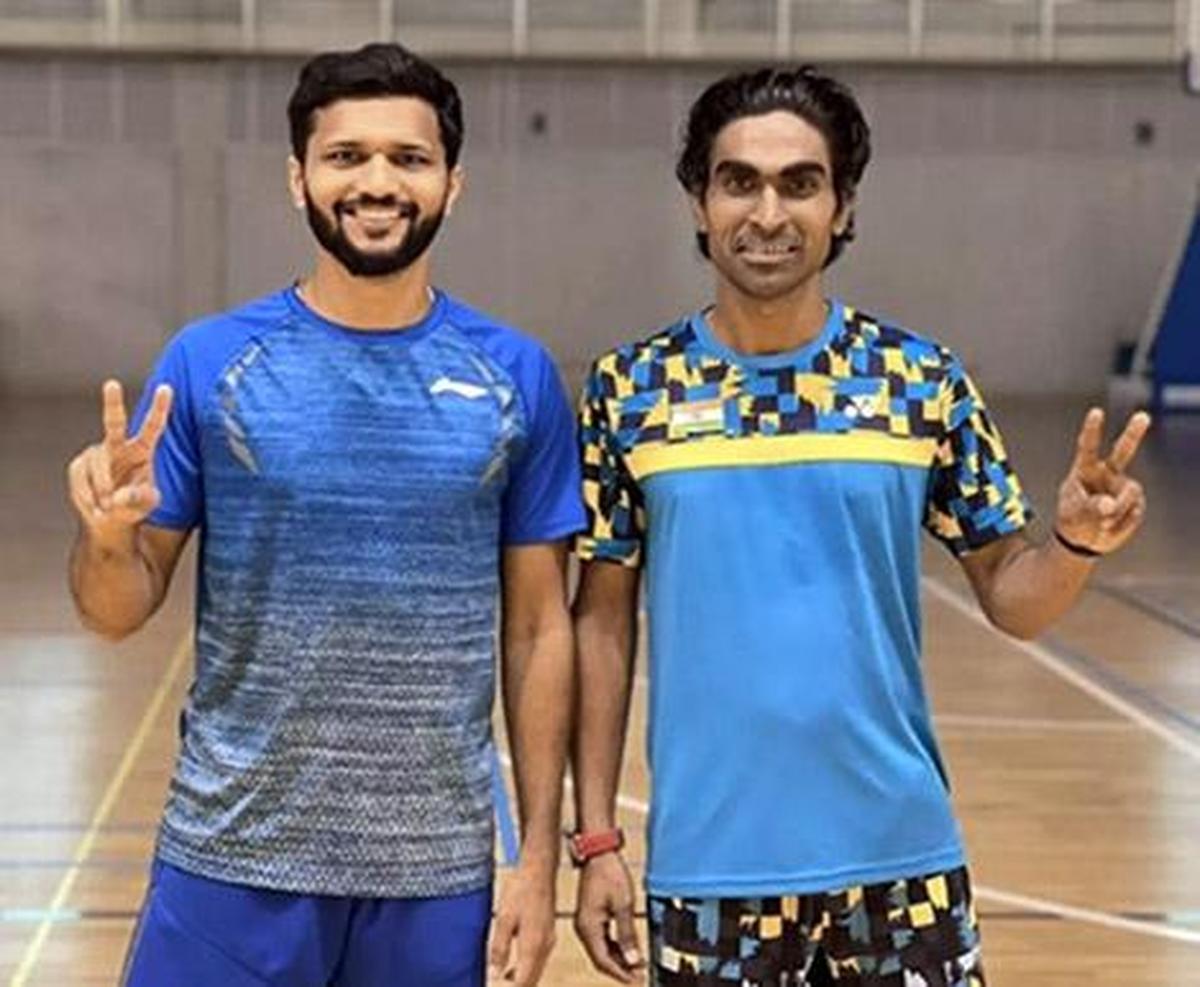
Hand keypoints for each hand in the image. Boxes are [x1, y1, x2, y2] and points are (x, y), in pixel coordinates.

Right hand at [66, 379, 172, 543]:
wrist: (109, 518)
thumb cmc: (134, 505)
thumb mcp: (146, 503)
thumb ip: (139, 498)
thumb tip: (120, 496)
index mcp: (142, 450)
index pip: (153, 427)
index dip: (160, 408)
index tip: (167, 387)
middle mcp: (119, 446)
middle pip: (114, 422)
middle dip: (113, 403)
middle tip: (112, 384)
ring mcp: (97, 454)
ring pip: (97, 467)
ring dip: (103, 491)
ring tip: (108, 507)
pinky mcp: (79, 465)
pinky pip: (82, 480)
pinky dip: (89, 497)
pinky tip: (95, 505)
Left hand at [488, 862, 556, 986]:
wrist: (539, 870)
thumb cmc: (521, 889)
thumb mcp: (504, 918)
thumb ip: (499, 948)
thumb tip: (494, 974)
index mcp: (533, 946)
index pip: (522, 983)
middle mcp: (544, 947)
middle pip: (531, 981)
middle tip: (495, 984)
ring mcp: (548, 940)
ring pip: (535, 972)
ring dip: (520, 981)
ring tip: (501, 981)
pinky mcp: (548, 934)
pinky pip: (538, 961)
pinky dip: (526, 970)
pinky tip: (513, 966)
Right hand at [574, 853, 643, 982]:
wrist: (599, 853)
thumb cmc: (609, 873)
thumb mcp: (624, 905)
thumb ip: (628, 934)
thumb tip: (632, 959)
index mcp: (588, 927)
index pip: (603, 961)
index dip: (621, 973)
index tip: (636, 980)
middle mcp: (583, 928)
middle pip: (601, 958)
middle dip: (620, 969)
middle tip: (639, 975)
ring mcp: (585, 922)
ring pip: (601, 950)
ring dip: (618, 959)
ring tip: (636, 964)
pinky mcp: (590, 917)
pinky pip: (601, 939)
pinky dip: (614, 947)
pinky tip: (628, 949)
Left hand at [1055, 407, 1149, 555]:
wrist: (1084, 541)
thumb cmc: (1073, 521)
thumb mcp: (1073, 515)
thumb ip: (1089, 509)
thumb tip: (1109, 505)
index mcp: (1085, 471)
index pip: (1087, 448)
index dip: (1092, 430)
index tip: (1096, 412)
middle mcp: (1107, 475)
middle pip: (1122, 452)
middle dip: (1133, 434)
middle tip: (1142, 417)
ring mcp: (1123, 488)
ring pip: (1128, 495)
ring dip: (1115, 512)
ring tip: (1100, 523)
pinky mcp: (1136, 503)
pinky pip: (1133, 512)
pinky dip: (1122, 524)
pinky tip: (1111, 526)